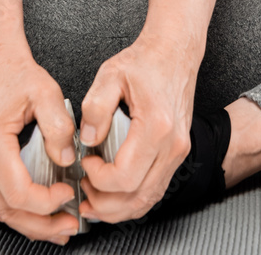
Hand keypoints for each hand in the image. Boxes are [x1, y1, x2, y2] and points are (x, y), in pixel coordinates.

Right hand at [0, 48, 79, 243]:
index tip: (70, 192)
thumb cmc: (18, 75)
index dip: (47, 202)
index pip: (19, 192)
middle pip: (8, 210)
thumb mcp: (47, 93)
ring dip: (33, 223)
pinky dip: (23, 211)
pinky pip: (1, 197)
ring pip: (3, 209)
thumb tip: (67, 159)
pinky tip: (44, 215)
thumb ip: (59, 126)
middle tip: (71, 226)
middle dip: (42, 225)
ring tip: (61, 228)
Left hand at [77, 32, 198, 223]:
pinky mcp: (177, 152)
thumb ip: (95, 107)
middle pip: (137, 197)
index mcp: (156, 127)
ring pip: (148, 199)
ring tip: (93, 202)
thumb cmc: (146, 60)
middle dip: (104, 203)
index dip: (98, 179)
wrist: (175, 51)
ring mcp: (178, 152)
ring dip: (118, 208)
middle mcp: (172, 145)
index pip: (124, 177)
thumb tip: (87, 140)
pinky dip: (134, 200)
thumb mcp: (111, 74)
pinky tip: (115, 196)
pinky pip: (156, 189)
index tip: (85, 163)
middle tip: (82, 192)